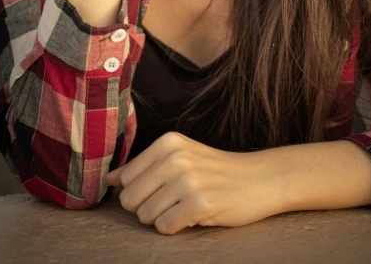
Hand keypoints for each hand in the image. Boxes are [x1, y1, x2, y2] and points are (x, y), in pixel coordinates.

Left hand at [104, 131, 284, 234]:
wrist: (261, 179)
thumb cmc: (216, 171)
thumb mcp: (181, 157)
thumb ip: (143, 168)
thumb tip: (109, 179)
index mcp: (168, 143)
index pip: (126, 179)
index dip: (140, 191)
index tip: (163, 188)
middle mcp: (175, 158)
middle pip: (131, 200)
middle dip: (148, 208)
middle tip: (174, 201)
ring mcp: (188, 181)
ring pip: (146, 216)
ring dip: (164, 218)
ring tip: (187, 205)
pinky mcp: (200, 204)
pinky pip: (165, 228)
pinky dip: (176, 228)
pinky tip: (195, 215)